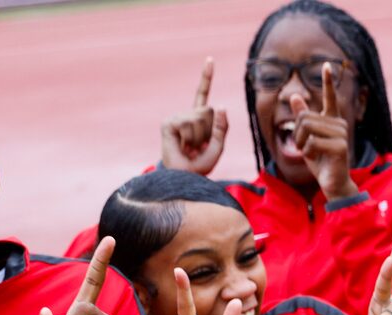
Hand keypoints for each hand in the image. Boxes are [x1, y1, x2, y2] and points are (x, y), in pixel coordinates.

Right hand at [161, 57, 228, 174]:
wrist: (182, 178)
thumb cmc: (199, 166)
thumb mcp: (218, 148)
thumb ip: (222, 128)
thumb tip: (221, 105)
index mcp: (199, 119)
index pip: (203, 95)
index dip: (206, 77)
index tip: (210, 59)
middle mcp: (187, 115)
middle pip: (209, 111)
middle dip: (210, 132)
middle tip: (198, 147)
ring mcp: (177, 118)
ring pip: (200, 118)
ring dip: (200, 138)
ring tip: (190, 148)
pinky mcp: (169, 123)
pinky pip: (189, 124)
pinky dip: (190, 139)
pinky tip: (182, 146)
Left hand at [289, 63, 358, 200]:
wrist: (332, 183)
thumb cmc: (320, 161)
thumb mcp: (306, 138)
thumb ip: (302, 118)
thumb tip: (295, 96)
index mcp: (333, 120)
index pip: (330, 98)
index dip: (327, 82)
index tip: (327, 65)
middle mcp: (340, 124)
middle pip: (305, 117)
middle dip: (298, 134)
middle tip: (305, 147)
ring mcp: (342, 134)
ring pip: (307, 128)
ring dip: (302, 143)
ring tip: (311, 153)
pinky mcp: (340, 146)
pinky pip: (312, 142)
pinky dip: (308, 152)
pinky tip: (318, 159)